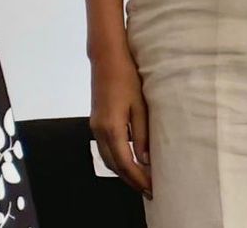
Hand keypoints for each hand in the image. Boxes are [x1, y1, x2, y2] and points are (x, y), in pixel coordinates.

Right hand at [89, 45, 151, 196]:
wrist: (106, 57)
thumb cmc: (127, 77)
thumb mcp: (140, 106)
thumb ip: (142, 134)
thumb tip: (145, 160)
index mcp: (111, 128)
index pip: (125, 163)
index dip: (138, 178)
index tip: (152, 189)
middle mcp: (99, 130)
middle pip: (113, 165)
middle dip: (130, 180)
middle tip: (148, 189)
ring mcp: (95, 125)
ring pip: (107, 158)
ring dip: (122, 171)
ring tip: (140, 178)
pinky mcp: (95, 120)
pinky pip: (105, 148)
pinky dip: (116, 159)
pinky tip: (129, 159)